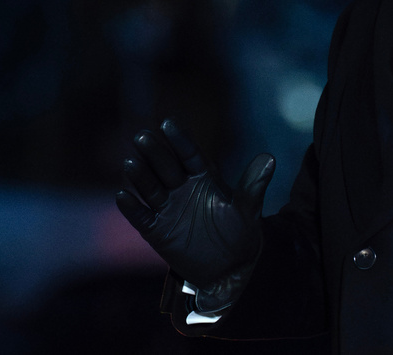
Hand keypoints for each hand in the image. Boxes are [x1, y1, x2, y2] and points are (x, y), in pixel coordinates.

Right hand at [116, 119, 274, 312]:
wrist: (229, 268)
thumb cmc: (239, 233)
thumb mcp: (247, 209)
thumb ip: (253, 184)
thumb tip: (269, 158)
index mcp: (204, 178)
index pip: (190, 155)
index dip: (179, 140)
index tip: (167, 123)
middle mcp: (183, 189)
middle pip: (166, 167)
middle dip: (155, 153)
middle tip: (142, 136)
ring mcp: (168, 208)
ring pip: (151, 188)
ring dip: (140, 176)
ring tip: (130, 162)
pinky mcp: (157, 230)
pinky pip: (142, 216)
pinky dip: (132, 207)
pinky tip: (122, 195)